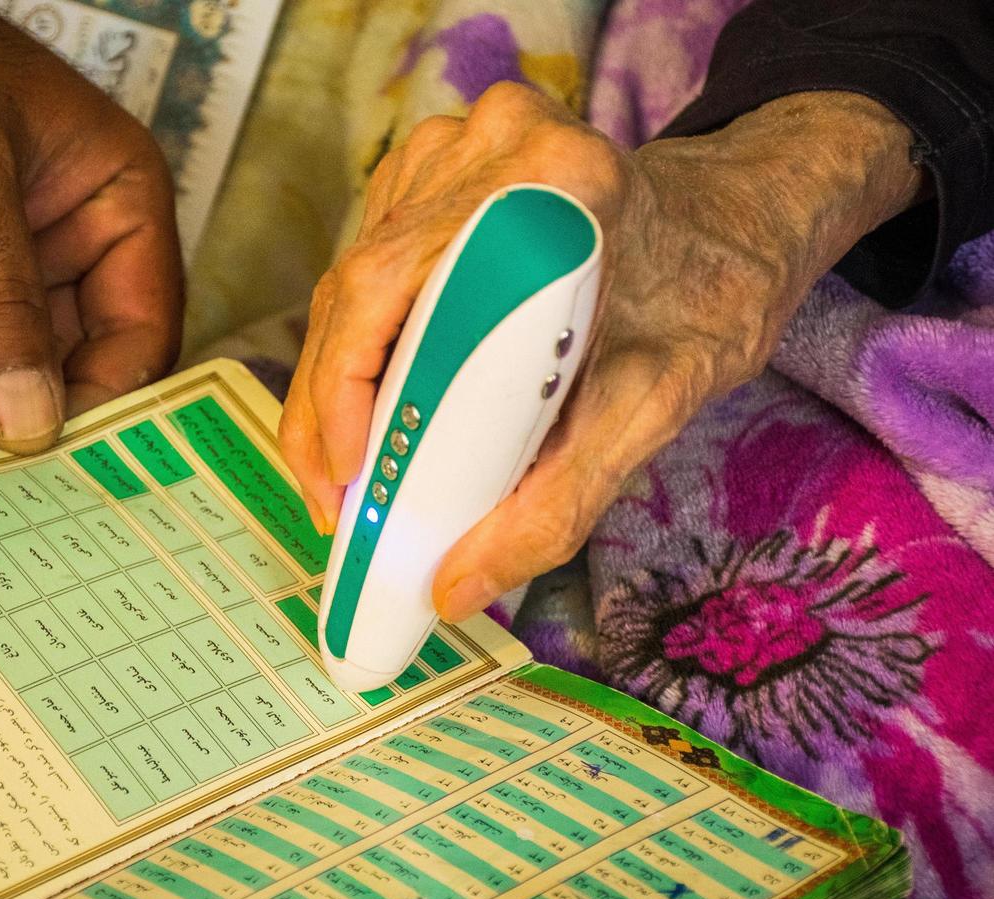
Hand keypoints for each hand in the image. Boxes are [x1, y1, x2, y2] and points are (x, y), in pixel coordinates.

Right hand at [280, 84, 920, 620]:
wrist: (735, 220)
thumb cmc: (708, 299)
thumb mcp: (653, 406)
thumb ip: (558, 505)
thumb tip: (454, 590)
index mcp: (546, 181)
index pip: (390, 286)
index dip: (341, 388)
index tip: (343, 478)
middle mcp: (487, 145)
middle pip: (356, 287)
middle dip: (326, 408)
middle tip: (333, 503)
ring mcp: (453, 148)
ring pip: (351, 281)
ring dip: (333, 382)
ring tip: (343, 470)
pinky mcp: (436, 170)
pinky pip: (370, 268)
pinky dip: (359, 345)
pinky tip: (370, 406)